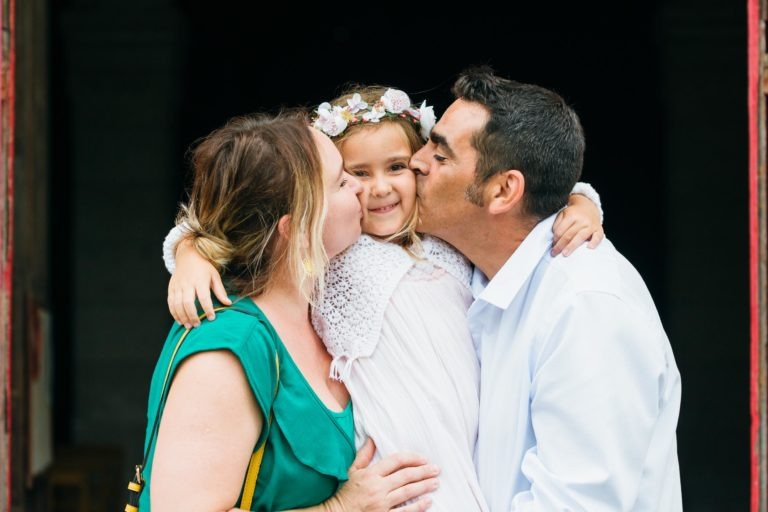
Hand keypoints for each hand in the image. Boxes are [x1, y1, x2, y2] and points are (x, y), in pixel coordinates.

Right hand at [168, 239, 230, 327]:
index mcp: (200, 280)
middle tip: (197, 325)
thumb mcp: (214, 276)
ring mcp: (178, 286)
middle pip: (188, 303)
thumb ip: (220, 291)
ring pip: (177, 304)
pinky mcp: (171, 288)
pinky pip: (170, 303)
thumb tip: (228, 304)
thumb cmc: (204, 267)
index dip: (208, 309)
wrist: (188, 255)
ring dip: (182, 317)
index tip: (212, 318)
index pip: (204, 297)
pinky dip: (174, 313)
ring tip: (188, 325)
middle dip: (192, 316)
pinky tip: (179, 320)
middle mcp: (187, 283)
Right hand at [324, 439, 438, 511]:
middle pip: (406, 476)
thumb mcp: (352, 471)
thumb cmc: (345, 493)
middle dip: (424, 472)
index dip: (412, 458)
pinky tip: (427, 501)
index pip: (396, 461)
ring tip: (435, 482)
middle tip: (436, 469)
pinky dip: (418, 507)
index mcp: (371, 473)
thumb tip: (372, 438)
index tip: (423, 459)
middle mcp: (378, 487)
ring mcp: (381, 504)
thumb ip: (364, 455)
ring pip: (408, 492)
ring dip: (424, 487)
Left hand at [551, 194, 604, 256]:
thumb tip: (555, 238)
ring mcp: (591, 225)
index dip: (555, 239)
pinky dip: (594, 242)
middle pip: (569, 235)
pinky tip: (589, 248)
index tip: (552, 245)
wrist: (588, 207)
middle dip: (560, 245)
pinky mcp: (599, 229)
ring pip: (580, 237)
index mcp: (571, 215)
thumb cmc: (573, 213)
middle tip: (554, 253)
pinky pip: (598, 236)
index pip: (560, 230)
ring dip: (572, 247)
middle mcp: (582, 220)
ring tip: (565, 254)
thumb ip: (557, 224)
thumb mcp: (562, 214)